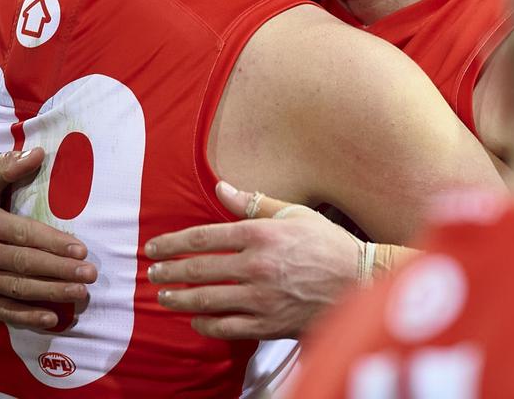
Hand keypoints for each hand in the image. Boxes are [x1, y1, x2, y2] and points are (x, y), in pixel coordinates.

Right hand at [0, 149, 97, 328]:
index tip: (80, 249)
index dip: (52, 243)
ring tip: (80, 293)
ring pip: (17, 289)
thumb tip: (38, 153)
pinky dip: (26, 317)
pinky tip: (51, 319)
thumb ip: (6, 167)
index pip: (23, 235)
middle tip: (89, 274)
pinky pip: (2, 311)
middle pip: (24, 264)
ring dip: (51, 293)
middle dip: (60, 270)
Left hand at [145, 182, 359, 339]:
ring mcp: (261, 298)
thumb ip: (252, 202)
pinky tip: (196, 319)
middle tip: (152, 272)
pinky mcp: (269, 324)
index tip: (155, 247)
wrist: (361, 282)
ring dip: (179, 298)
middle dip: (169, 271)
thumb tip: (220, 187)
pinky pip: (226, 327)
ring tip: (163, 296)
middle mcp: (256, 265)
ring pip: (207, 300)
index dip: (173, 243)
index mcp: (260, 234)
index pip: (203, 237)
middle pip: (198, 269)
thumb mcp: (293, 214)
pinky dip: (206, 324)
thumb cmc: (328, 244)